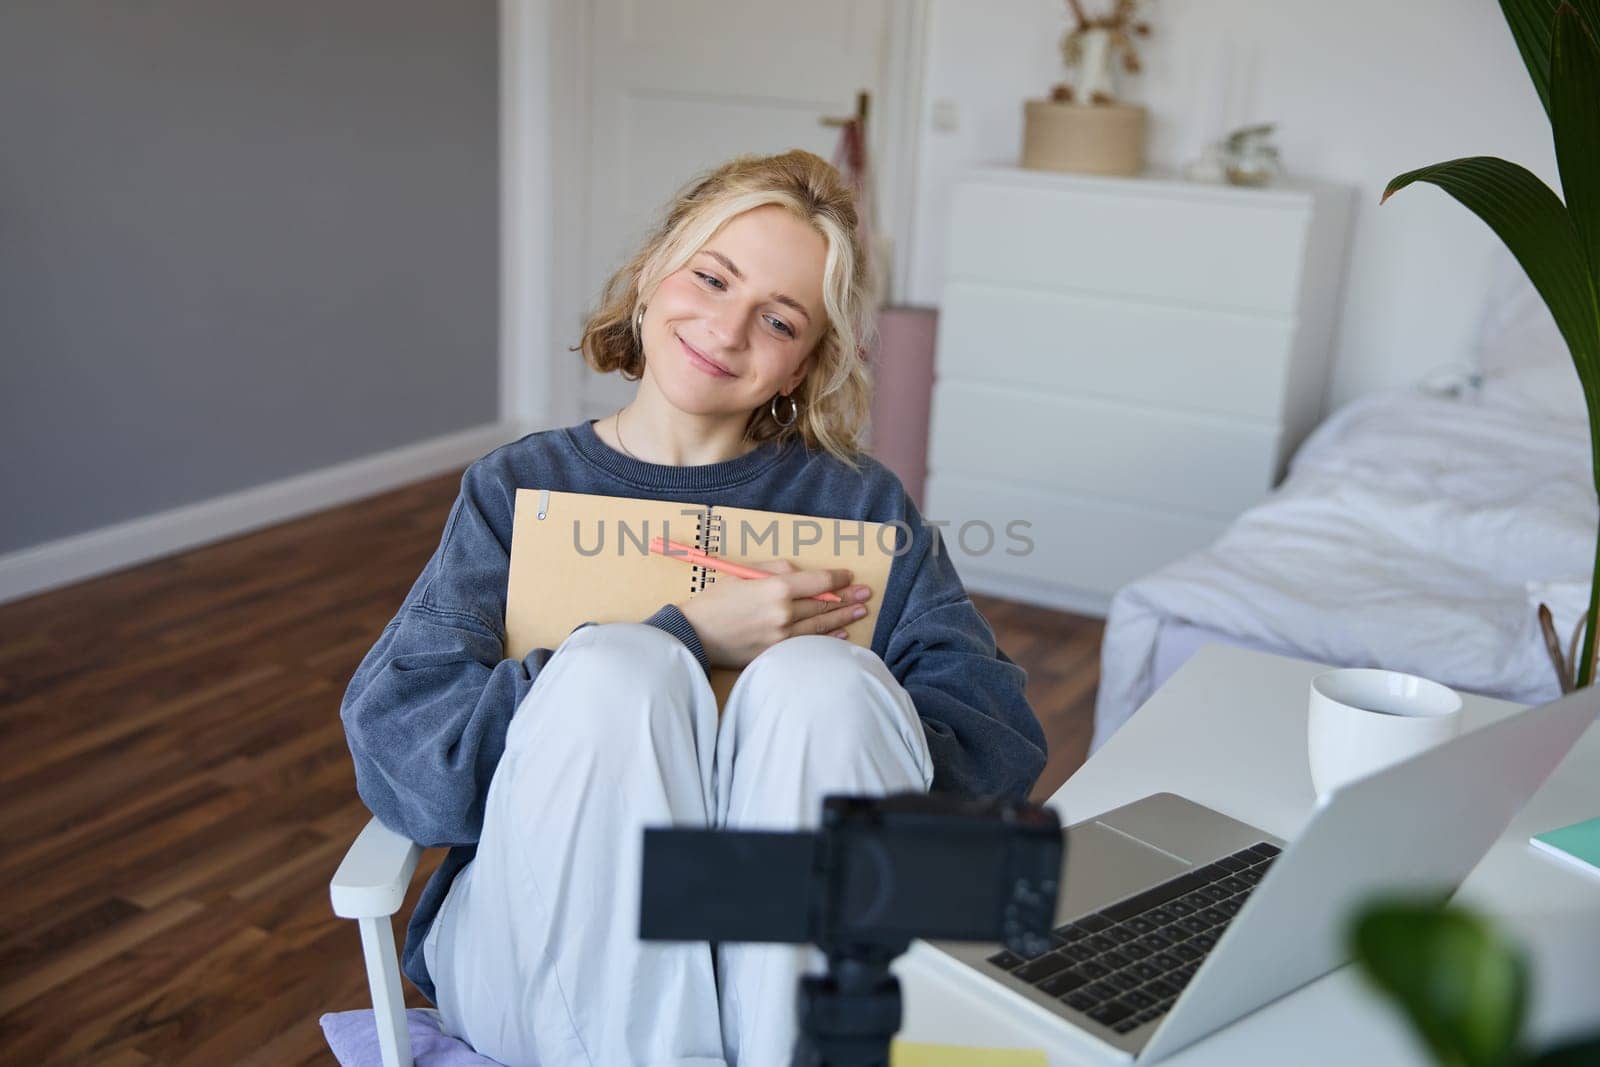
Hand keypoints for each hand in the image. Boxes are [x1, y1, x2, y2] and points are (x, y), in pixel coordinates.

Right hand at [678, 560, 872, 668]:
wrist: (694, 635)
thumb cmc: (715, 601)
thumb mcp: (743, 574)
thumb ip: (776, 570)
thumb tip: (802, 573)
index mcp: (775, 587)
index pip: (818, 581)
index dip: (837, 577)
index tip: (848, 575)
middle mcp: (783, 612)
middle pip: (824, 603)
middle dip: (848, 596)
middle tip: (866, 593)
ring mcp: (781, 636)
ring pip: (820, 624)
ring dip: (843, 616)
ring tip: (861, 610)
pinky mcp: (776, 654)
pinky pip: (808, 643)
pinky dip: (826, 637)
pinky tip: (841, 632)